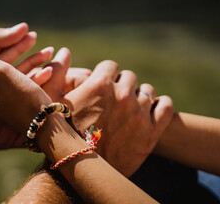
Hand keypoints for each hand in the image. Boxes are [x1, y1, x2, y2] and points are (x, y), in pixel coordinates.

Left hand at [0, 35, 51, 133]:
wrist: (43, 129)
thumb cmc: (21, 98)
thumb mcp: (0, 73)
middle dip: (13, 49)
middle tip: (27, 34)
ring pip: (10, 76)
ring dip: (29, 61)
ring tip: (47, 51)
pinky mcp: (12, 110)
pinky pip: (18, 87)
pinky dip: (31, 76)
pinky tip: (46, 71)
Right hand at [42, 48, 173, 176]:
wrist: (76, 169)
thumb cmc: (62, 134)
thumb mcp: (53, 101)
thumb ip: (58, 72)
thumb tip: (66, 50)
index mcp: (100, 83)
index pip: (111, 66)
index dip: (106, 76)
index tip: (103, 86)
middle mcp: (122, 94)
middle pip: (129, 77)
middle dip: (121, 86)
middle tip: (114, 101)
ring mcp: (138, 113)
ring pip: (147, 91)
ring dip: (139, 97)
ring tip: (129, 109)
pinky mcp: (151, 132)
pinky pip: (166, 106)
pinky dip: (160, 105)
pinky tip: (150, 110)